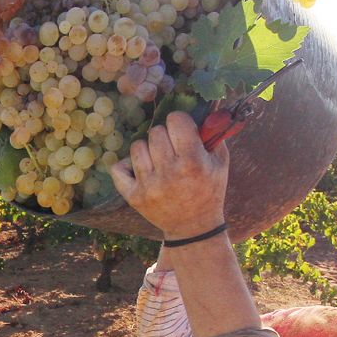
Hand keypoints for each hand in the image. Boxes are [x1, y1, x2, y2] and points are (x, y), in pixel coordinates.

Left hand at [110, 111, 229, 239]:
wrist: (193, 228)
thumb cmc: (209, 191)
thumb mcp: (220, 163)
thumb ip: (214, 134)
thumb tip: (207, 108)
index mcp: (193, 161)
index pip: (175, 120)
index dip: (180, 122)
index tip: (182, 131)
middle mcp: (169, 172)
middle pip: (155, 132)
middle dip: (164, 136)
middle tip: (171, 149)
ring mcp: (149, 185)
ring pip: (136, 146)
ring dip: (147, 150)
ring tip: (157, 160)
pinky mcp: (133, 196)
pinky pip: (117, 168)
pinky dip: (126, 166)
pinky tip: (140, 170)